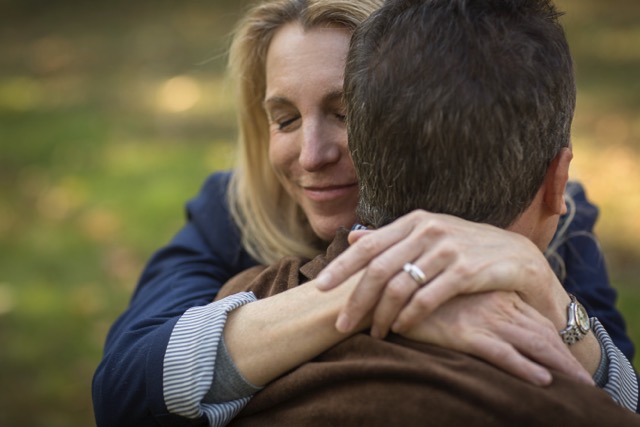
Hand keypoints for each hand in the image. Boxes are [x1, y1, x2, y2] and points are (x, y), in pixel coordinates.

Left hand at [316, 210, 564, 336]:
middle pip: (378, 269)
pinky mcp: (465, 271)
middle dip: (356, 300)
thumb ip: (390, 238)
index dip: (341, 267)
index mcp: (414, 221)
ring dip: (382, 316)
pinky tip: (401, 328)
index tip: (319, 288)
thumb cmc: (466, 248)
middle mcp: (427, 231)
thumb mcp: (428, 235)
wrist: (518, 258)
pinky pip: (426, 299)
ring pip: (399, 287)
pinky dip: (409, 317)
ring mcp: (446, 250)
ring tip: (375, 334)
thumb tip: (352, 238)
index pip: (368, 246)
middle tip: (341, 324)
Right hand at [401, 291, 593, 385]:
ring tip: (579, 386)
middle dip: (565, 357)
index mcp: (492, 291)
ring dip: (559, 366)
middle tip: (584, 380)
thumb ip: (466, 299)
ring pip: (532, 342)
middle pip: (541, 330)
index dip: (556, 336)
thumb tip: (474, 310)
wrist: (387, 292)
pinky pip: (504, 354)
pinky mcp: (466, 334)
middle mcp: (493, 303)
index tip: (568, 356)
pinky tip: (543, 380)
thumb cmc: (415, 294)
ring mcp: (482, 318)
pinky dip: (526, 369)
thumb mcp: (446, 292)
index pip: (533, 316)